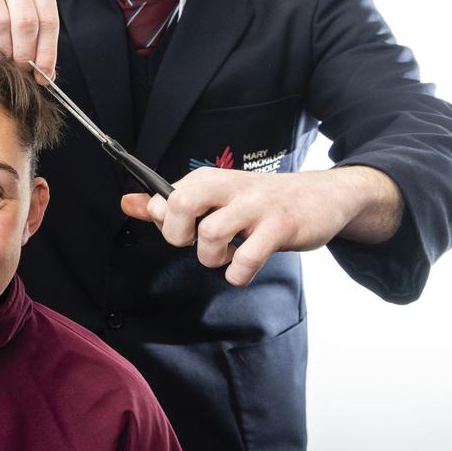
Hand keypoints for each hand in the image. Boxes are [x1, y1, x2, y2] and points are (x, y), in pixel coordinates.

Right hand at [0, 0, 58, 78]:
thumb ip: (36, 29)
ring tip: (2, 59)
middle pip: (26, 22)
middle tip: (20, 69)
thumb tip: (47, 73)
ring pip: (0, 24)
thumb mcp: (20, 1)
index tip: (44, 75)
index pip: (49, 19)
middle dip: (24, 53)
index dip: (47, 51)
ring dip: (2, 50)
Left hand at [120, 166, 401, 286]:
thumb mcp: (214, 196)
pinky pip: (248, 256)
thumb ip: (170, 203)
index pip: (166, 197)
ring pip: (212, 233)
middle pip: (182, 203)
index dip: (165, 223)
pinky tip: (243, 268)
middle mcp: (230, 187)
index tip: (184, 232)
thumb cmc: (259, 201)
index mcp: (209, 179)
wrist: (322, 195)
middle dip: (178, 234)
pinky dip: (239, 272)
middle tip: (194, 243)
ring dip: (212, 257)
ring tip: (226, 255)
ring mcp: (256, 206)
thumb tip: (129, 203)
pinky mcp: (281, 226)